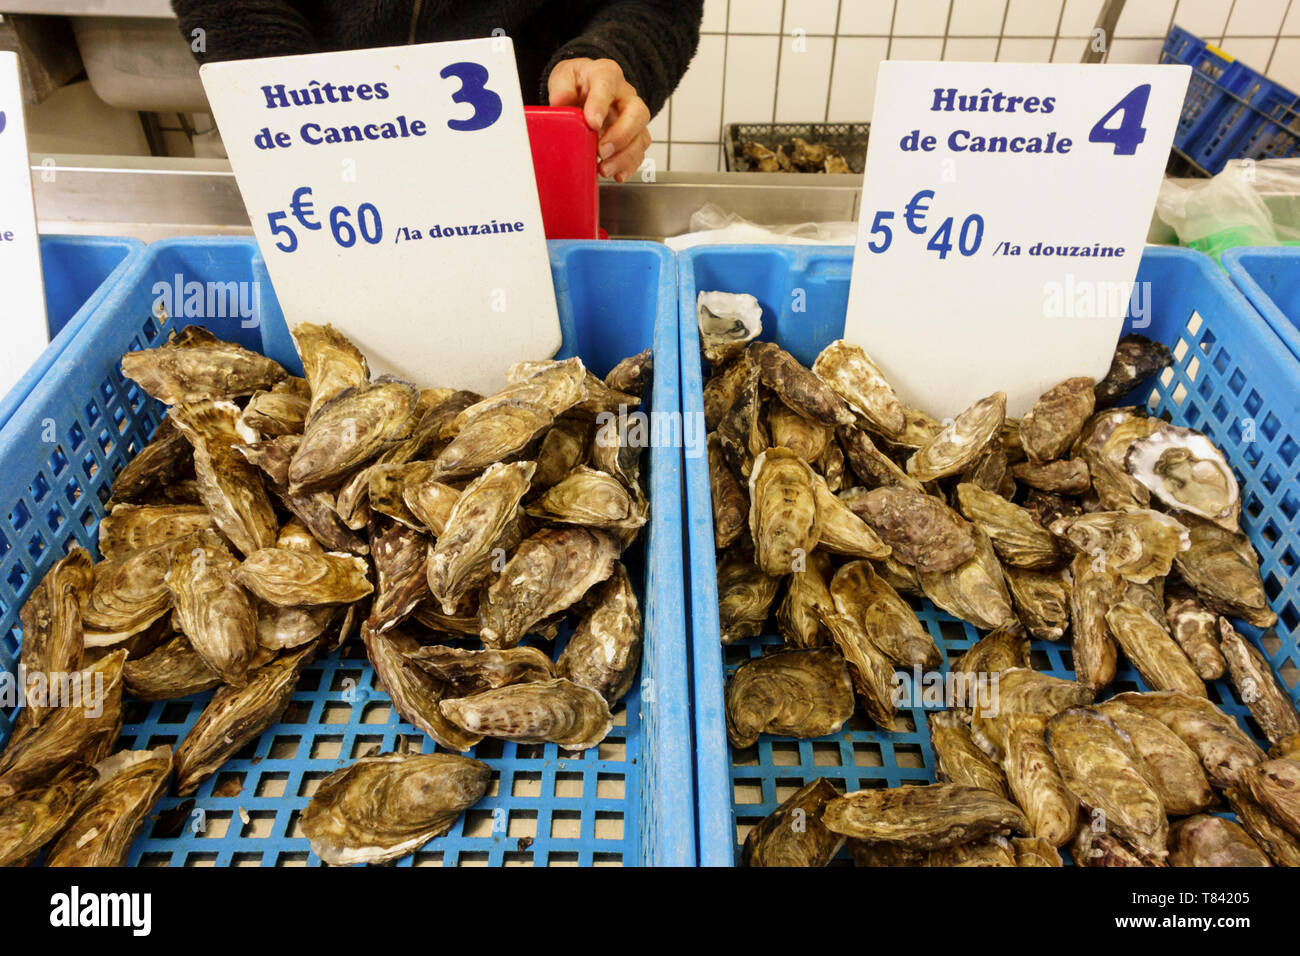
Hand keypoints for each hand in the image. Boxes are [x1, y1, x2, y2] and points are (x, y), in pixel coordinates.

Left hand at [548, 57, 651, 182]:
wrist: (586, 89)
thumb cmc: (578, 83)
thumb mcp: (564, 76)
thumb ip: (561, 87)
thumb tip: (560, 101)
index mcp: (607, 74)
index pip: (607, 84)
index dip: (600, 104)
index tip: (591, 122)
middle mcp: (626, 96)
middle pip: (637, 113)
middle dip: (621, 135)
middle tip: (602, 150)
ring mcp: (633, 117)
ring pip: (641, 136)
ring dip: (625, 156)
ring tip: (605, 169)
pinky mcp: (634, 136)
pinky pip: (639, 152)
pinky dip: (629, 166)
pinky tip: (616, 174)